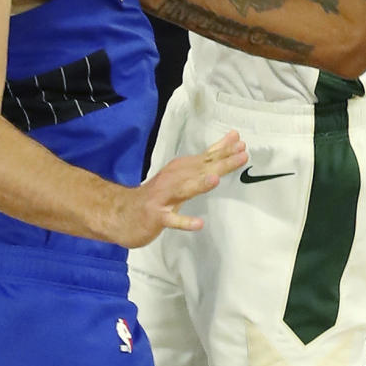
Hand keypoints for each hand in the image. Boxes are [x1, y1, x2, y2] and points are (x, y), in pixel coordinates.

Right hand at [114, 130, 246, 247]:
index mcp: (181, 169)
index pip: (205, 157)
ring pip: (185, 189)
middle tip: (242, 153)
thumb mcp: (181, 177)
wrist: (124, 213)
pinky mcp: (157, 216)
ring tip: (215, 178)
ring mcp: (164, 197)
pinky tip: (198, 223)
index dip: (223, 149)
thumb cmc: (159, 195)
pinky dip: (184, 221)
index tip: (241, 141)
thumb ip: (203, 164)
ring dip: (200, 184)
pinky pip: (172, 220)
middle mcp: (174, 178)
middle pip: (200, 169)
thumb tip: (227, 148)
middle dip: (221, 161)